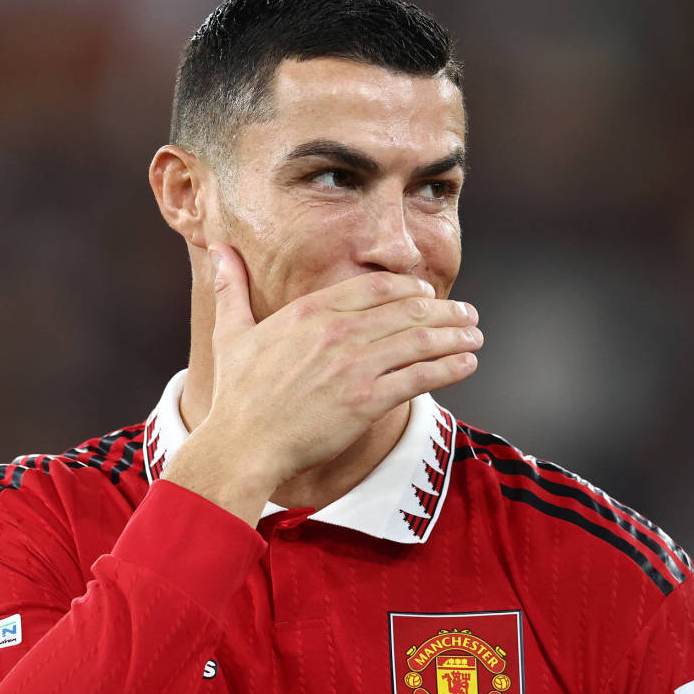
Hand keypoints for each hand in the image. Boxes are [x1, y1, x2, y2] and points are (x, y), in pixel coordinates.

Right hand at [161, 244, 481, 524]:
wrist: (243, 444)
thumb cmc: (236, 394)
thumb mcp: (230, 332)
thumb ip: (231, 288)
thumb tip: (217, 249)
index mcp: (310, 312)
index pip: (375, 287)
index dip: (408, 288)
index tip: (426, 293)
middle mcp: (337, 332)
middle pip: (407, 310)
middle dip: (444, 310)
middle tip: (466, 313)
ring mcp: (355, 366)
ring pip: (420, 340)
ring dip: (456, 336)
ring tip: (475, 335)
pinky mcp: (368, 400)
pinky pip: (420, 376)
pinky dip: (449, 367)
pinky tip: (467, 363)